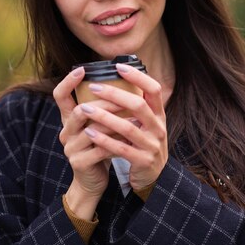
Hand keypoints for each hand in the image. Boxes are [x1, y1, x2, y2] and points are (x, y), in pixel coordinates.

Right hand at [53, 67, 121, 218]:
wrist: (91, 181)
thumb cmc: (98, 148)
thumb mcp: (97, 126)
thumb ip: (102, 109)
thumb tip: (122, 83)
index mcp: (68, 120)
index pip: (60, 96)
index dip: (68, 82)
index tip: (82, 69)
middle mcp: (65, 131)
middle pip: (79, 110)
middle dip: (104, 103)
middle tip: (124, 98)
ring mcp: (70, 148)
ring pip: (92, 129)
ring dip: (115, 122)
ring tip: (135, 117)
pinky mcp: (79, 162)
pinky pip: (100, 148)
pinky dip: (117, 142)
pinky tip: (130, 138)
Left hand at [79, 63, 167, 190]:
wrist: (153, 178)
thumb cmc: (144, 145)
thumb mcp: (147, 125)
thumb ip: (138, 107)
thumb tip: (120, 79)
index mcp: (159, 115)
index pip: (153, 89)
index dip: (138, 77)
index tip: (118, 66)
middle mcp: (159, 128)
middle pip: (138, 105)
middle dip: (114, 94)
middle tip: (93, 87)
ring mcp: (152, 145)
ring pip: (127, 127)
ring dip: (104, 117)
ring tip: (84, 109)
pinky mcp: (143, 161)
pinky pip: (121, 148)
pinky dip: (104, 140)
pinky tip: (89, 133)